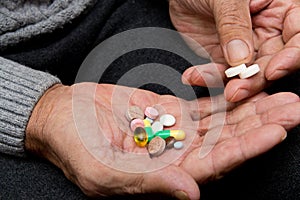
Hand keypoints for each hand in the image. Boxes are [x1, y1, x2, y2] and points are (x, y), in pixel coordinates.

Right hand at [25, 83, 299, 198]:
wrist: (63, 117)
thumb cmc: (74, 148)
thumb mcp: (103, 172)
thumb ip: (146, 184)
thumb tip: (190, 194)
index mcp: (164, 177)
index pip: (213, 165)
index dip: (245, 150)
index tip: (275, 132)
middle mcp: (177, 156)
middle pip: (226, 142)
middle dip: (259, 126)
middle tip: (293, 108)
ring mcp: (176, 131)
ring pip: (221, 122)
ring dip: (250, 108)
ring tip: (281, 94)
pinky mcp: (170, 110)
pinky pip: (204, 104)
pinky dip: (226, 95)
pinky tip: (247, 86)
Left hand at [170, 0, 299, 101]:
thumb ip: (234, 24)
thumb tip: (241, 57)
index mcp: (279, 10)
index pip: (297, 37)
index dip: (292, 57)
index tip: (272, 70)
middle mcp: (267, 32)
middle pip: (274, 62)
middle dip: (257, 79)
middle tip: (238, 89)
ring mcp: (246, 48)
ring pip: (249, 74)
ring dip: (235, 85)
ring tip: (222, 90)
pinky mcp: (224, 58)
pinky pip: (222, 74)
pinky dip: (210, 78)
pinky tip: (196, 77)